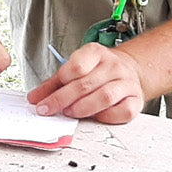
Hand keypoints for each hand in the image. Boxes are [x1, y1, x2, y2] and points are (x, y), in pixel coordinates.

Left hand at [27, 43, 145, 123]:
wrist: (129, 69)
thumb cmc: (98, 70)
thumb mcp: (75, 68)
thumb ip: (54, 83)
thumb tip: (34, 98)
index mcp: (96, 53)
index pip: (76, 66)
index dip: (59, 84)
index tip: (43, 99)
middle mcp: (113, 66)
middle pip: (86, 84)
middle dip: (63, 99)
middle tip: (49, 109)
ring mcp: (127, 82)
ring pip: (105, 97)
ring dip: (83, 108)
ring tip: (69, 113)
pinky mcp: (137, 99)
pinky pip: (123, 111)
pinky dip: (107, 117)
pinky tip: (95, 117)